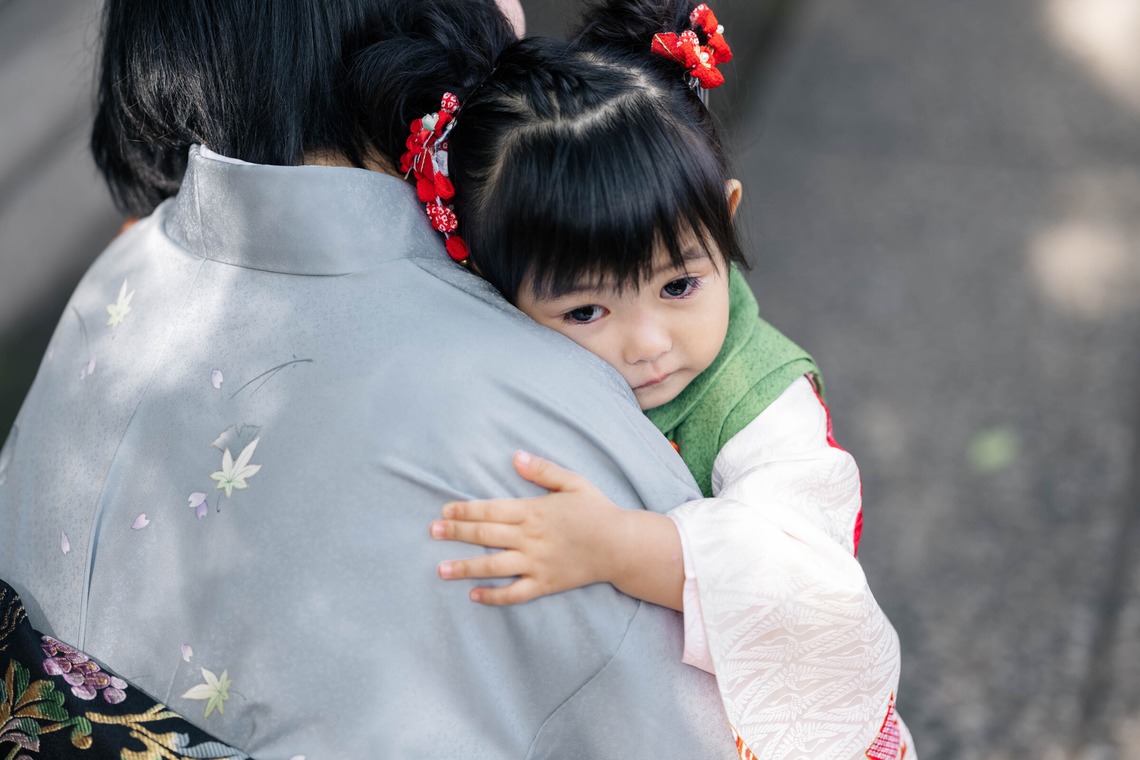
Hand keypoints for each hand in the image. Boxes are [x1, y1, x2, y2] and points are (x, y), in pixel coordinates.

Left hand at [429, 451, 630, 604]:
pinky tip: (473, 596)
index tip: (445, 511)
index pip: (491, 510)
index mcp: (534, 511)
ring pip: (494, 566)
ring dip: (465, 567)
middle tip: (432, 532)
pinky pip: (515, 593)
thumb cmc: (596, 511)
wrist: (621, 546)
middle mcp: (531, 538)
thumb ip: (543, 470)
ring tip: (441, 569)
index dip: (466, 511)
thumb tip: (515, 457)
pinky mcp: (545, 584)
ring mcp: (537, 563)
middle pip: (486, 536)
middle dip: (456, 533)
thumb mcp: (572, 482)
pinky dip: (493, 596)